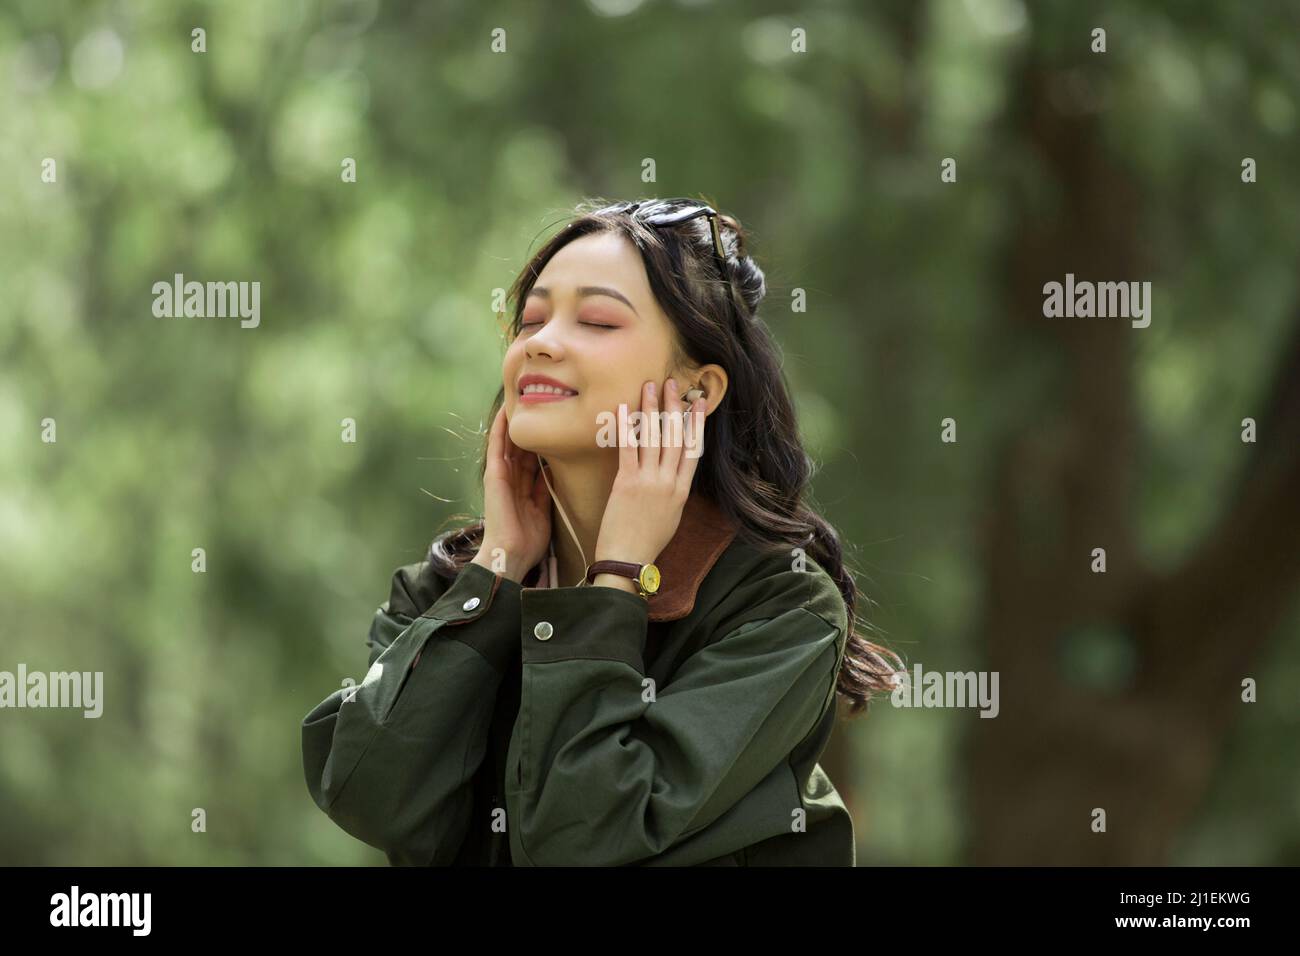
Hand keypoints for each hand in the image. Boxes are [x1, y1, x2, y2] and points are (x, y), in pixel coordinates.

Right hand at [472, 406, 551, 582]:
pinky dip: (500, 429)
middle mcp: (511, 477)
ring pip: (509, 441)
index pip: (534, 457)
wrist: (511, 555)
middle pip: (522, 445)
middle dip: (531, 425)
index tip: (556, 422)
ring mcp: (501, 475)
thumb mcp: (543, 510)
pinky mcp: (493, 474)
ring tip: (522, 396)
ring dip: (515, 420)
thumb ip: (546, 491)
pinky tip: (506, 411)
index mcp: (523, 486)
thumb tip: (554, 472)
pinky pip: (497, 446)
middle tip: (541, 400)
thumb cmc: (528, 540)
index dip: (543, 440)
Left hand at [594, 377, 706, 570]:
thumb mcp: (670, 517)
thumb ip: (672, 492)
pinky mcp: (626, 483)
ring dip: (652, 409)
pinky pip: (628, 449)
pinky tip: (624, 408)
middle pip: (675, 436)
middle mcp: (669, 482)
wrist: (628, 560)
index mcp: (682, 491)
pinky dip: (626, 427)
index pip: (693, 449)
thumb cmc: (647, 542)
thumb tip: (670, 474)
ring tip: (650, 385)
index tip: (698, 402)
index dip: (696, 423)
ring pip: (653, 437)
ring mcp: (649, 481)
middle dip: (674, 406)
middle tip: (673, 382)